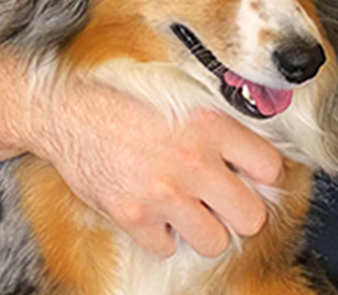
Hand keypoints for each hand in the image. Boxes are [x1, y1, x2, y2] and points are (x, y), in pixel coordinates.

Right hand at [30, 77, 282, 258]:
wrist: (67, 109)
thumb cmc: (123, 96)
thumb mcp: (180, 91)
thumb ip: (219, 120)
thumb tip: (251, 149)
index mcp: (210, 124)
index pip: (271, 167)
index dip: (265, 175)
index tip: (253, 176)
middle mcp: (192, 160)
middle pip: (252, 216)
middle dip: (241, 211)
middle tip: (225, 200)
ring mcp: (163, 192)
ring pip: (214, 241)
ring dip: (205, 229)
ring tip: (191, 209)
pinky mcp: (133, 215)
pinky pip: (166, 247)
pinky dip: (162, 235)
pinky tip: (155, 211)